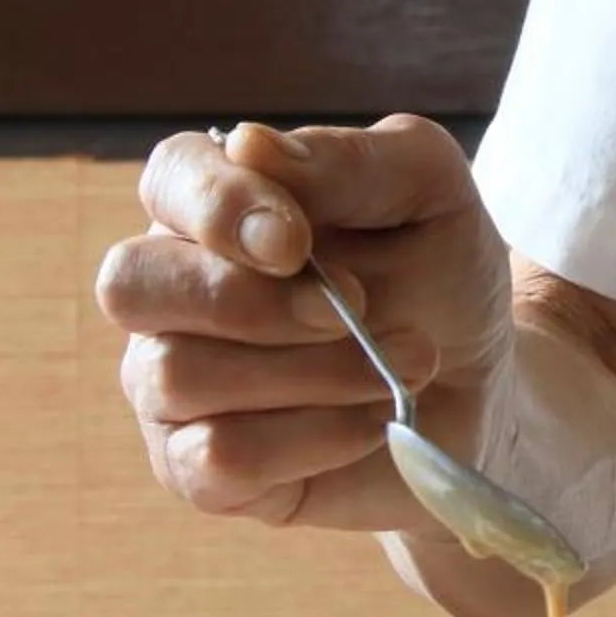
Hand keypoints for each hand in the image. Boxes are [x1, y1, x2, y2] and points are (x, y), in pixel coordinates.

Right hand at [96, 117, 515, 535]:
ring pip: (180, 376)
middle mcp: (172, 292)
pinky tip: (375, 420)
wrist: (483, 388)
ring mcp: (172, 386)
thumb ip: (352, 161)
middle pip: (132, 284)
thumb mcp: (431, 195)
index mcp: (215, 206)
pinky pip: (216, 458)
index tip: (297, 240)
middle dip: (249, 301)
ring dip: (313, 371)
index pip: (167, 178)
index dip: (216, 206)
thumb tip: (250, 145)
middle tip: (358, 306)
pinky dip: (313, 437)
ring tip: (408, 359)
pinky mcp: (200, 471)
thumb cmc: (440, 276)